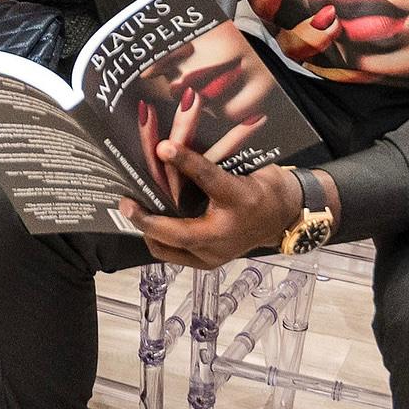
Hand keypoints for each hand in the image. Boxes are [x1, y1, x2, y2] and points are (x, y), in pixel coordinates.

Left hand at [122, 142, 301, 268]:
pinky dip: (158, 239)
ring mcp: (215, 254)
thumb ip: (210, 162)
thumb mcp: (243, 167)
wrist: (282, 218)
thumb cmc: (262, 189)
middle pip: (178, 231)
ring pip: (168, 248)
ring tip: (133, 210)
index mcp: (241, 200)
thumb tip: (173, 145)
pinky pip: (172, 255)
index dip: (185, 161)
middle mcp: (227, 233)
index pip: (209, 179)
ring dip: (147, 230)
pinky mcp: (207, 263)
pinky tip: (149, 221)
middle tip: (126, 201)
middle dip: (146, 218)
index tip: (163, 147)